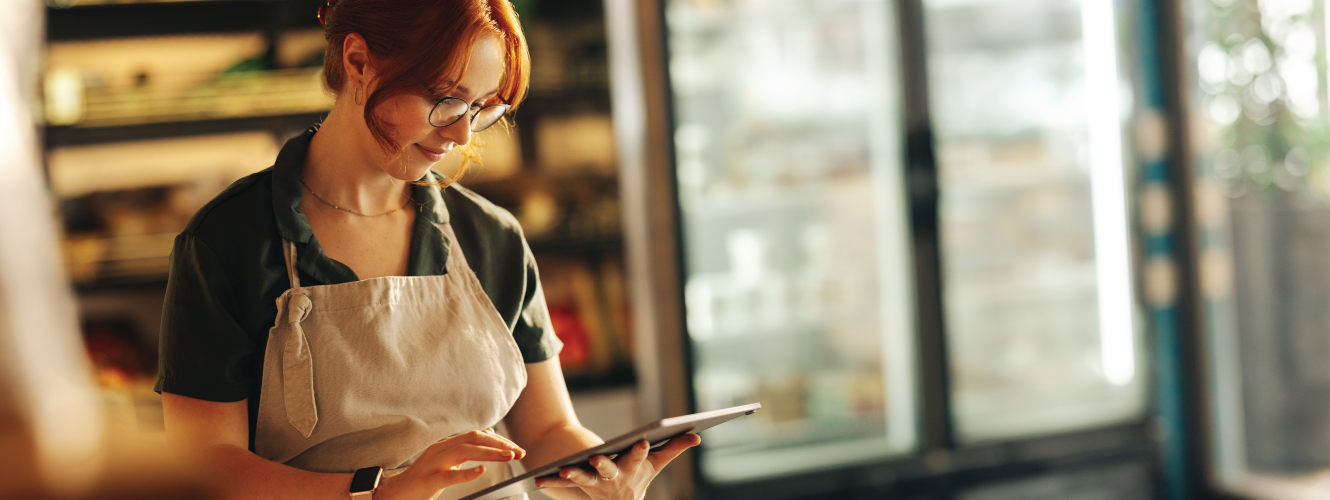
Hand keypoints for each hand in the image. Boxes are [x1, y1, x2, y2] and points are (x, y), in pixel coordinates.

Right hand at [374, 428, 525, 499]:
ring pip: (465, 451)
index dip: (500, 440)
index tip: (518, 449)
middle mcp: (440, 449)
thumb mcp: (447, 460)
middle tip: (519, 453)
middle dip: (500, 444)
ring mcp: (433, 464)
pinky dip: (467, 473)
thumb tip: (489, 434)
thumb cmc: (423, 478)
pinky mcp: (428, 480)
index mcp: (446, 444)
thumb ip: (465, 447)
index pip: (477, 435)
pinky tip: (481, 471)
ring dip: (489, 453)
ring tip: (508, 457)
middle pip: (474, 438)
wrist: (394, 493)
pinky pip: (449, 475)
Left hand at [534, 434, 700, 499]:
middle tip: (596, 459)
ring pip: (584, 480)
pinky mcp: (578, 486)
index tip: (641, 440)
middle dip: (604, 465)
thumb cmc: (638, 477)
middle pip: (609, 470)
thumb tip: (697, 435)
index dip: (639, 450)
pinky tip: (538, 479)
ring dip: (574, 477)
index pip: (638, 458)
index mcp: (633, 469)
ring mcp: (595, 484)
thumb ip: (674, 448)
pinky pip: (563, 484)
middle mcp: (614, 479)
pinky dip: (551, 482)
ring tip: (564, 471)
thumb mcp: (655, 463)